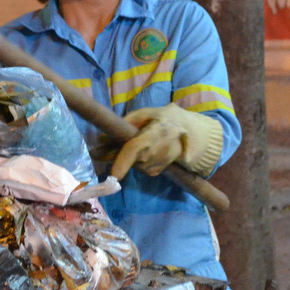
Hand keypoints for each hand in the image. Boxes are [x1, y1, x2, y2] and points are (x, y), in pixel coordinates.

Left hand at [109, 103, 224, 179]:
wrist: (187, 133)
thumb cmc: (163, 119)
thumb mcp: (144, 114)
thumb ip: (124, 124)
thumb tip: (101, 138)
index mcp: (153, 135)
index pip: (135, 150)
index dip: (123, 162)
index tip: (114, 175)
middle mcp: (155, 153)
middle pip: (128, 158)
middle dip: (115, 154)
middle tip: (108, 146)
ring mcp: (156, 165)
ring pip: (131, 164)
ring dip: (127, 156)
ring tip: (137, 144)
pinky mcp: (155, 172)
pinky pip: (137, 168)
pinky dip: (135, 161)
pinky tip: (144, 151)